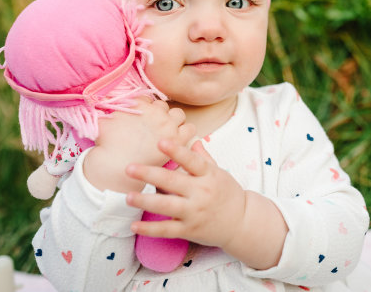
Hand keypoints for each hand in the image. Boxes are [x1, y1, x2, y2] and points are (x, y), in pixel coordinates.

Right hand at [84, 98, 195, 191]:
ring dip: (175, 121)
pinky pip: (190, 129)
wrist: (117, 164)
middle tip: (155, 127)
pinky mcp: (177, 139)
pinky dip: (186, 132)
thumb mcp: (102, 122)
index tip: (144, 117)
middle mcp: (156, 112)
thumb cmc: (107, 145)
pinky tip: (178, 139)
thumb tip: (100, 100)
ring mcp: (168, 125)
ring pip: (179, 114)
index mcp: (141, 105)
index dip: (147, 108)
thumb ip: (106, 110)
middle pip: (164, 106)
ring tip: (168, 132)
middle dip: (161, 114)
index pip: (148, 99)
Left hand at [125, 137, 287, 269]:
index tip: (161, 142)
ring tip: (128, 196)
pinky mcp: (190, 230)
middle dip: (149, 174)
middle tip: (129, 168)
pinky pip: (167, 230)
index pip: (192, 161)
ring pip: (166, 206)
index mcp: (209, 175)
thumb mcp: (220, 172)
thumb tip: (193, 139)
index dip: (176, 151)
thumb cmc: (228, 194)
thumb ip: (204, 158)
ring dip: (145, 201)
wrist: (242, 222)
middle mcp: (202, 192)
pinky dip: (150, 229)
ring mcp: (195, 212)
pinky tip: (134, 225)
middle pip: (173, 182)